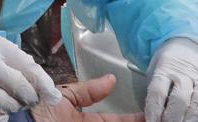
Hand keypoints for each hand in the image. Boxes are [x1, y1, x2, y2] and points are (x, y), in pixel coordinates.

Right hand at [0, 33, 62, 120]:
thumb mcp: (3, 51)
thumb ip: (27, 67)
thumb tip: (53, 95)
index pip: (29, 67)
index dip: (44, 84)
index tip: (52, 96)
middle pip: (20, 87)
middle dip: (28, 97)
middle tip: (25, 98)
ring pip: (5, 103)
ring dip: (12, 106)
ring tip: (8, 100)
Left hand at [31, 74, 145, 121]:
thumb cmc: (37, 110)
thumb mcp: (64, 97)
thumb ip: (88, 91)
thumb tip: (112, 79)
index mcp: (84, 121)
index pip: (114, 121)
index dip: (132, 119)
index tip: (150, 115)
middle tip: (159, 119)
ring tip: (155, 120)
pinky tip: (138, 121)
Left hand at [145, 38, 197, 121]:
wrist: (193, 44)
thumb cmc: (171, 63)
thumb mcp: (156, 70)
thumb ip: (154, 93)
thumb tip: (150, 117)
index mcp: (166, 67)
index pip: (158, 92)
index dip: (154, 110)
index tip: (152, 121)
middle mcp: (186, 72)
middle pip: (179, 99)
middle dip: (172, 118)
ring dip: (190, 120)